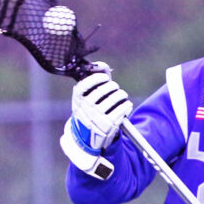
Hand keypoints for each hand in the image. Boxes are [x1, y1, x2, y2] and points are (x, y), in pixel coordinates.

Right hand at [59, 64, 132, 179]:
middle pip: (103, 90)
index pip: (86, 84)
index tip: (105, 78)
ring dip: (121, 95)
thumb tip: (102, 66)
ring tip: (122, 95)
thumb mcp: (85, 99)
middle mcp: (86, 108)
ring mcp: (98, 117)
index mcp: (78, 100)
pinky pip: (122, 109)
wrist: (87, 137)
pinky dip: (126, 105)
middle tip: (115, 88)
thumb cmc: (89, 112)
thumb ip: (93, 82)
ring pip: (115, 98)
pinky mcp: (109, 125)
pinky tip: (126, 105)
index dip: (97, 78)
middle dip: (113, 86)